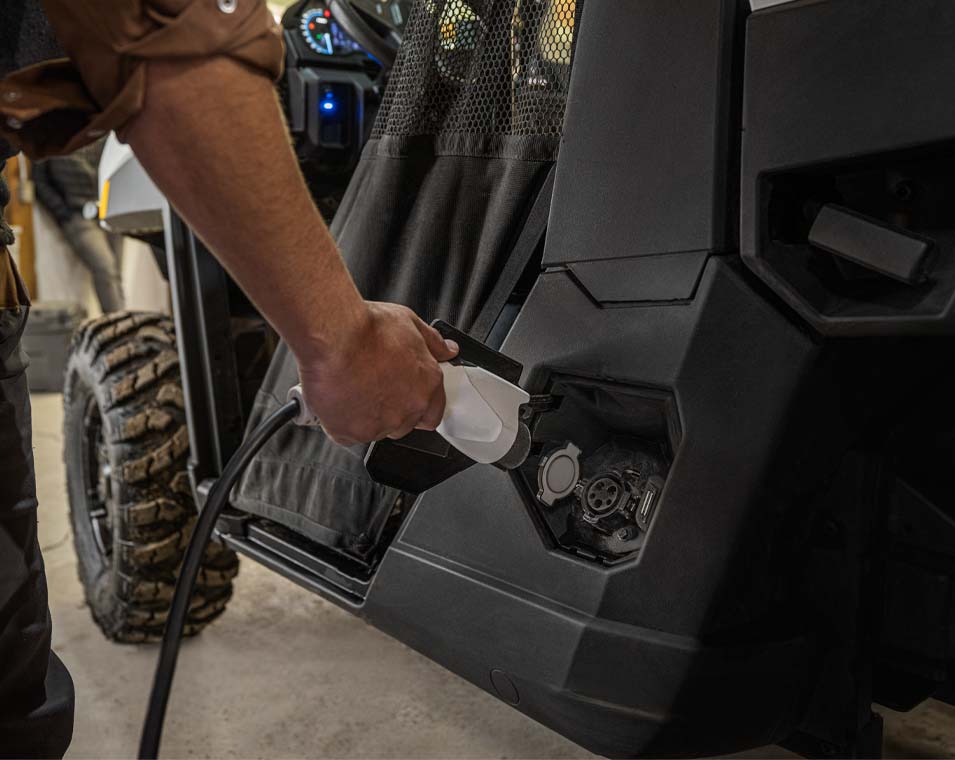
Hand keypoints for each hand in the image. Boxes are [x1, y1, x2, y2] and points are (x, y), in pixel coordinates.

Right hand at [295, 302, 458, 445]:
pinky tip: (338, 397)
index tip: (406, 395)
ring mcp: (380, 425)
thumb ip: (433, 342)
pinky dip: (341, 421)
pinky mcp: (351, 434)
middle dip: (391, 409)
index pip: (433, 412)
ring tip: (352, 387)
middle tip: (373, 385)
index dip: (419, 404)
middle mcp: (408, 409)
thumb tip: (448, 350)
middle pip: (404, 423)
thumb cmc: (366, 330)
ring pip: (376, 429)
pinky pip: (348, 434)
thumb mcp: (408, 322)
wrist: (332, 339)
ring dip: (367, 415)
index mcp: (426, 385)